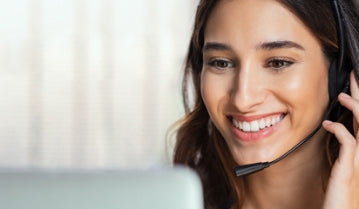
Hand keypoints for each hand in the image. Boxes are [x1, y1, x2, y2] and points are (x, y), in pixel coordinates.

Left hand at [322, 71, 358, 208]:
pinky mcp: (350, 167)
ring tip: (341, 95)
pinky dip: (338, 129)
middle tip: (354, 75)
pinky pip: (349, 142)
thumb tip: (336, 126)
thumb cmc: (342, 192)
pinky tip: (327, 124)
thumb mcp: (344, 165)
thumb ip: (345, 147)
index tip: (354, 83)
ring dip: (354, 107)